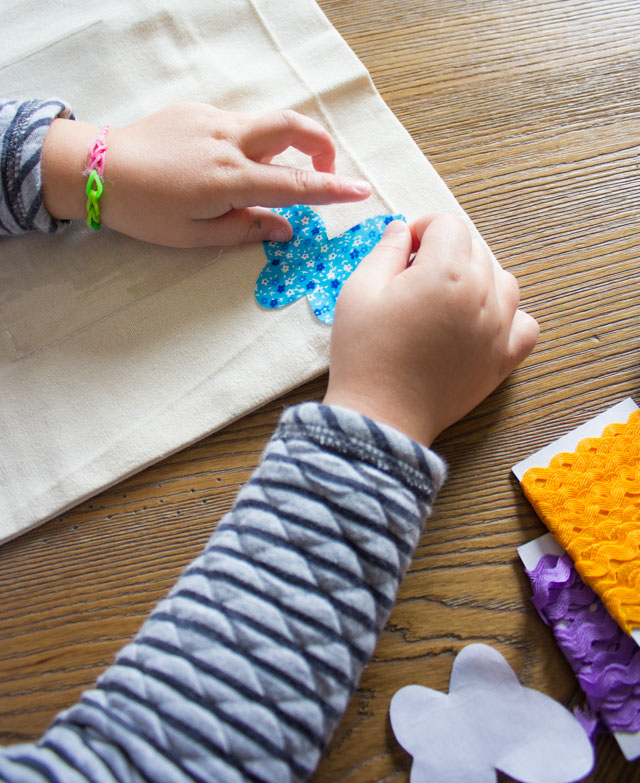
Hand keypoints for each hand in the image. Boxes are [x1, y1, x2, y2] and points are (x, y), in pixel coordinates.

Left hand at [41, 102, 370, 246]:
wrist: (96, 169)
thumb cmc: (145, 211)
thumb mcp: (197, 235)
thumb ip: (247, 230)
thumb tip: (285, 229)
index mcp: (230, 179)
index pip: (296, 185)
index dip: (333, 189)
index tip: (361, 191)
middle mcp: (228, 142)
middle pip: (293, 128)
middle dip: (321, 145)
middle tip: (325, 172)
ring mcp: (214, 121)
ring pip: (269, 124)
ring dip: (287, 145)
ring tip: (273, 176)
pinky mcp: (200, 112)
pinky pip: (241, 124)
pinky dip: (254, 143)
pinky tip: (233, 166)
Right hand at [323, 214, 538, 445]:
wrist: (381, 415)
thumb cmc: (366, 354)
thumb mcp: (359, 291)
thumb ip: (386, 251)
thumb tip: (403, 230)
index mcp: (446, 273)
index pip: (448, 224)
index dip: (422, 230)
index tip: (405, 249)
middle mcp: (481, 296)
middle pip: (475, 249)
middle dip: (445, 253)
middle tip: (414, 280)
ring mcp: (499, 329)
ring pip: (503, 280)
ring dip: (477, 278)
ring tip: (446, 299)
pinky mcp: (503, 359)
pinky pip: (525, 323)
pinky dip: (508, 316)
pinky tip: (479, 322)